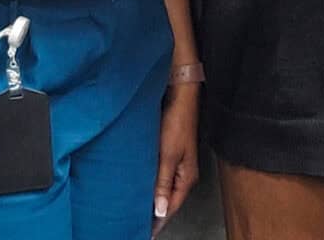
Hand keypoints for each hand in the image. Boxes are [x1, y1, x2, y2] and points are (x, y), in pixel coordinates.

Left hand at [152, 86, 199, 236]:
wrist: (180, 97)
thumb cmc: (177, 122)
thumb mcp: (168, 155)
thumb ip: (163, 183)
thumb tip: (160, 210)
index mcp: (186, 178)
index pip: (170, 208)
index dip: (157, 222)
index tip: (144, 232)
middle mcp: (183, 174)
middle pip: (168, 200)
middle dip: (154, 213)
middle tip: (137, 223)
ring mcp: (177, 164)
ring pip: (163, 188)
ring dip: (152, 197)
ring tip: (136, 208)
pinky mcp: (170, 154)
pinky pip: (161, 176)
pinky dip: (152, 183)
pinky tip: (141, 184)